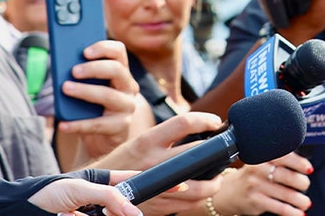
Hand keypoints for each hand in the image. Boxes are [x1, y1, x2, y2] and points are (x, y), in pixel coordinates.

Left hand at [27, 172, 141, 215]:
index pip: (132, 180)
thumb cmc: (46, 192)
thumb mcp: (80, 189)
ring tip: (69, 213)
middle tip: (102, 212)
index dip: (146, 184)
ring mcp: (91, 214)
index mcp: (102, 181)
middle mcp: (100, 199)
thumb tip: (134, 211)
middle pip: (123, 208)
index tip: (165, 190)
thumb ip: (110, 196)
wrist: (20, 210)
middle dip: (115, 211)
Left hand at [54, 40, 140, 164]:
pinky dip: (78, 124)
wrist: (103, 139)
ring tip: (65, 89)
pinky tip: (63, 124)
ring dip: (85, 91)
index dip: (103, 48)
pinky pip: (98, 124)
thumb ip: (80, 77)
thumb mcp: (89, 89)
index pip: (119, 52)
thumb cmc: (92, 108)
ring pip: (108, 95)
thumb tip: (60, 68)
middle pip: (117, 70)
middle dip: (94, 68)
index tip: (84, 52)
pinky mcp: (121, 127)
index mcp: (121, 72)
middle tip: (73, 72)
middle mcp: (128, 87)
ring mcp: (127, 107)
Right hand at [94, 112, 226, 215]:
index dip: (205, 119)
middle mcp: (153, 162)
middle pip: (197, 157)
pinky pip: (189, 204)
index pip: (183, 122)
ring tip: (217, 177)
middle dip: (217, 156)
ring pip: (198, 187)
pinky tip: (203, 190)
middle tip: (225, 153)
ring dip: (214, 183)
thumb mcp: (141, 142)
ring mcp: (156, 185)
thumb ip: (167, 138)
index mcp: (148, 141)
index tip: (216, 122)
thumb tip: (200, 131)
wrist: (99, 189)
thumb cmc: (125, 161)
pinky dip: (200, 197)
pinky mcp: (159, 205)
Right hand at [209, 152, 313, 215]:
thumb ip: (280, 160)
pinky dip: (292, 212)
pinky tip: (299, 213)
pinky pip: (279, 208)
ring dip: (300, 200)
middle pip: (287, 176)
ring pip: (286, 194)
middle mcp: (258, 170)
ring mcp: (256, 186)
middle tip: (305, 185)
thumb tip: (305, 165)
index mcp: (262, 156)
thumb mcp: (261, 162)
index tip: (308, 169)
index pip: (284, 156)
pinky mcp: (255, 202)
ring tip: (306, 202)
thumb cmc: (252, 176)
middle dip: (302, 182)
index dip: (299, 163)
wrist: (228, 192)